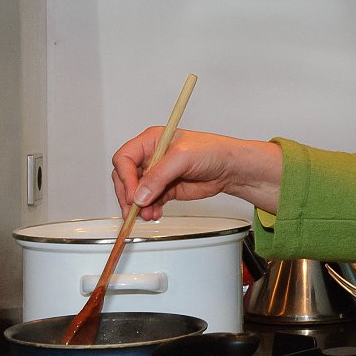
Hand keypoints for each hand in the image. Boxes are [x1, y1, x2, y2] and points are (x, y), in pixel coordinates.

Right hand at [111, 128, 282, 219]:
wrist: (231, 168)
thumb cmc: (213, 151)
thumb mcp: (183, 158)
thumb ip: (159, 176)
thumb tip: (140, 194)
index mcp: (151, 141)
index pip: (125, 158)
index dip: (125, 177)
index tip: (133, 194)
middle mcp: (151, 156)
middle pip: (126, 177)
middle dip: (129, 195)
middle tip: (135, 209)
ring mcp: (158, 174)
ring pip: (136, 192)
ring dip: (139, 206)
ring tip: (148, 214)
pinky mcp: (166, 188)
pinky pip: (149, 201)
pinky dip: (149, 209)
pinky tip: (154, 213)